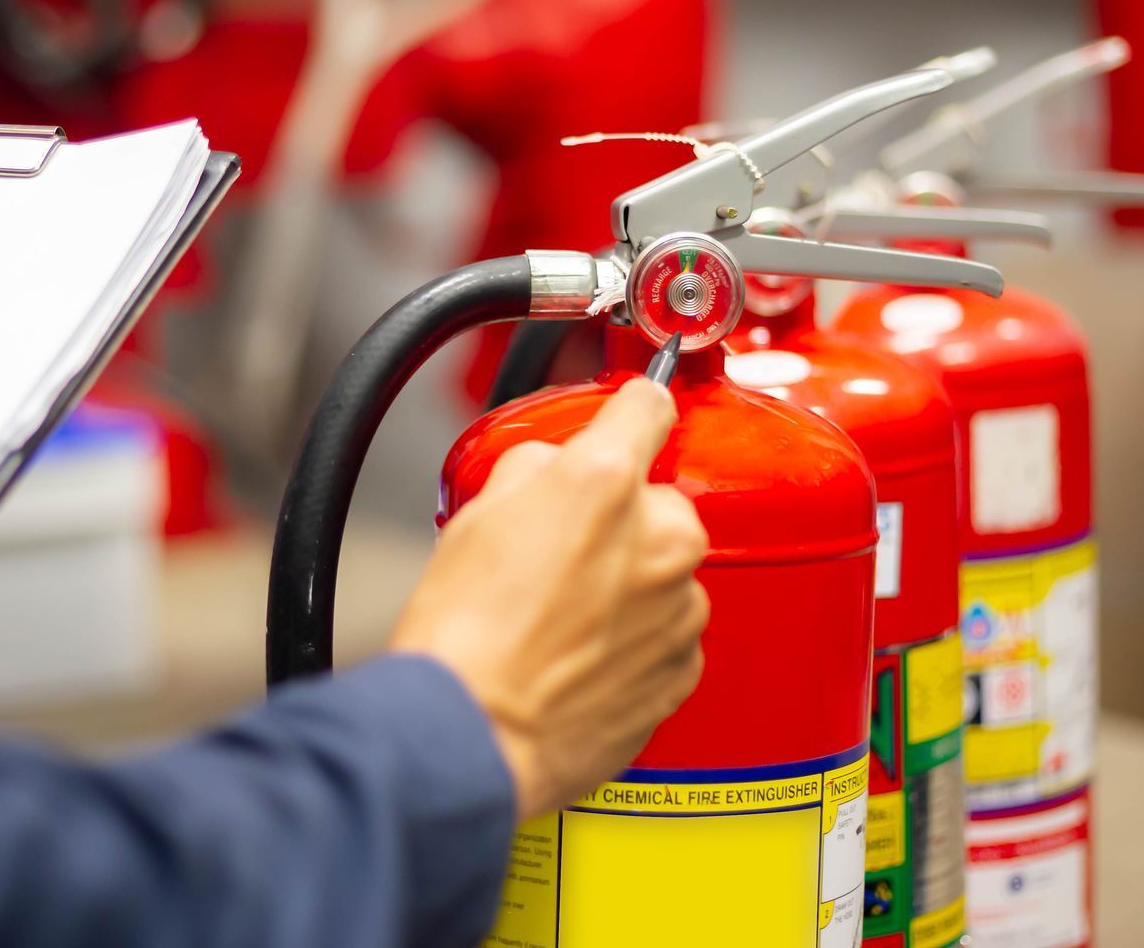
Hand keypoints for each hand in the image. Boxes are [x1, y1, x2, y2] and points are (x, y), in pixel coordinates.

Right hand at [389, 379, 708, 818]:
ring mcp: (678, 609)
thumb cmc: (463, 636)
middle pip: (655, 503)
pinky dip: (633, 639)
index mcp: (606, 484)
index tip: (633, 413)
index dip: (632, 408)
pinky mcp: (680, 669)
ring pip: (661, 571)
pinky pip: (665, 633)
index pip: (648, 407)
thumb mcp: (474, 514)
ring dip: (626, 583)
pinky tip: (578, 654)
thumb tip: (553, 469)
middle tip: (555, 554)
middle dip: (614, 520)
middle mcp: (659, 539)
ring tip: (558, 617)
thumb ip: (533, 468)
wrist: (472, 736)